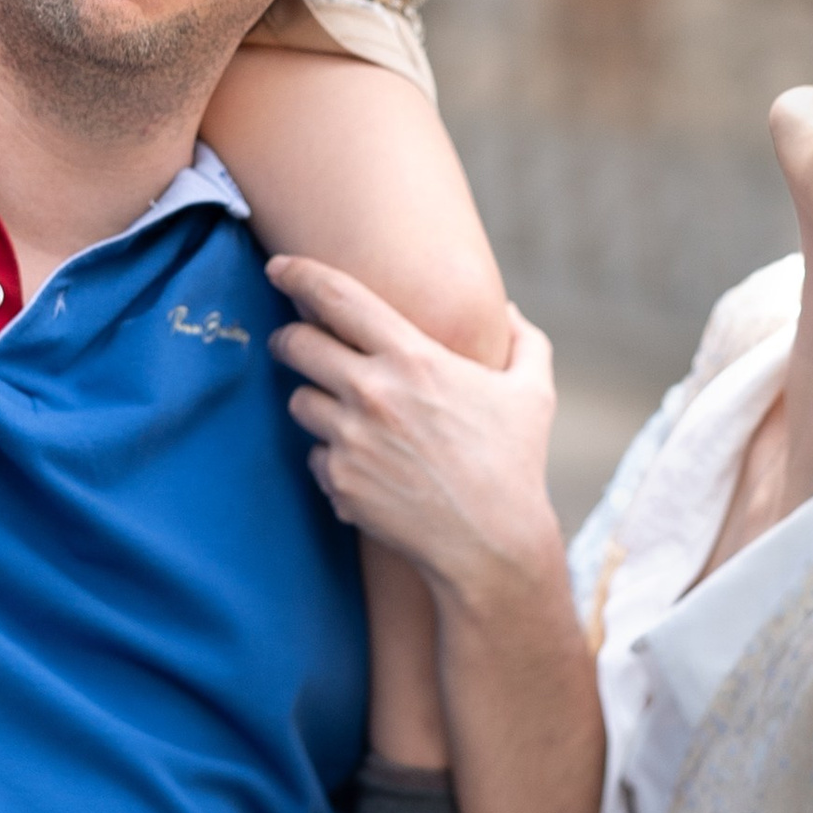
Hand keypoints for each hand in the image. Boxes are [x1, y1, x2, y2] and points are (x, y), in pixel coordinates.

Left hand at [267, 258, 560, 597]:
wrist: (491, 545)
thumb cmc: (515, 465)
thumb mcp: (533, 394)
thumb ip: (523, 342)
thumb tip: (510, 312)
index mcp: (414, 357)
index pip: (337, 297)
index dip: (300, 274)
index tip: (279, 267)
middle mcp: (372, 393)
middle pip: (296, 345)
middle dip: (290, 339)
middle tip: (294, 343)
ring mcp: (349, 440)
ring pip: (299, 402)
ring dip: (315, 402)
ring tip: (348, 416)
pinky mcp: (339, 481)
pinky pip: (315, 456)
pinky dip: (332, 458)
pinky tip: (367, 468)